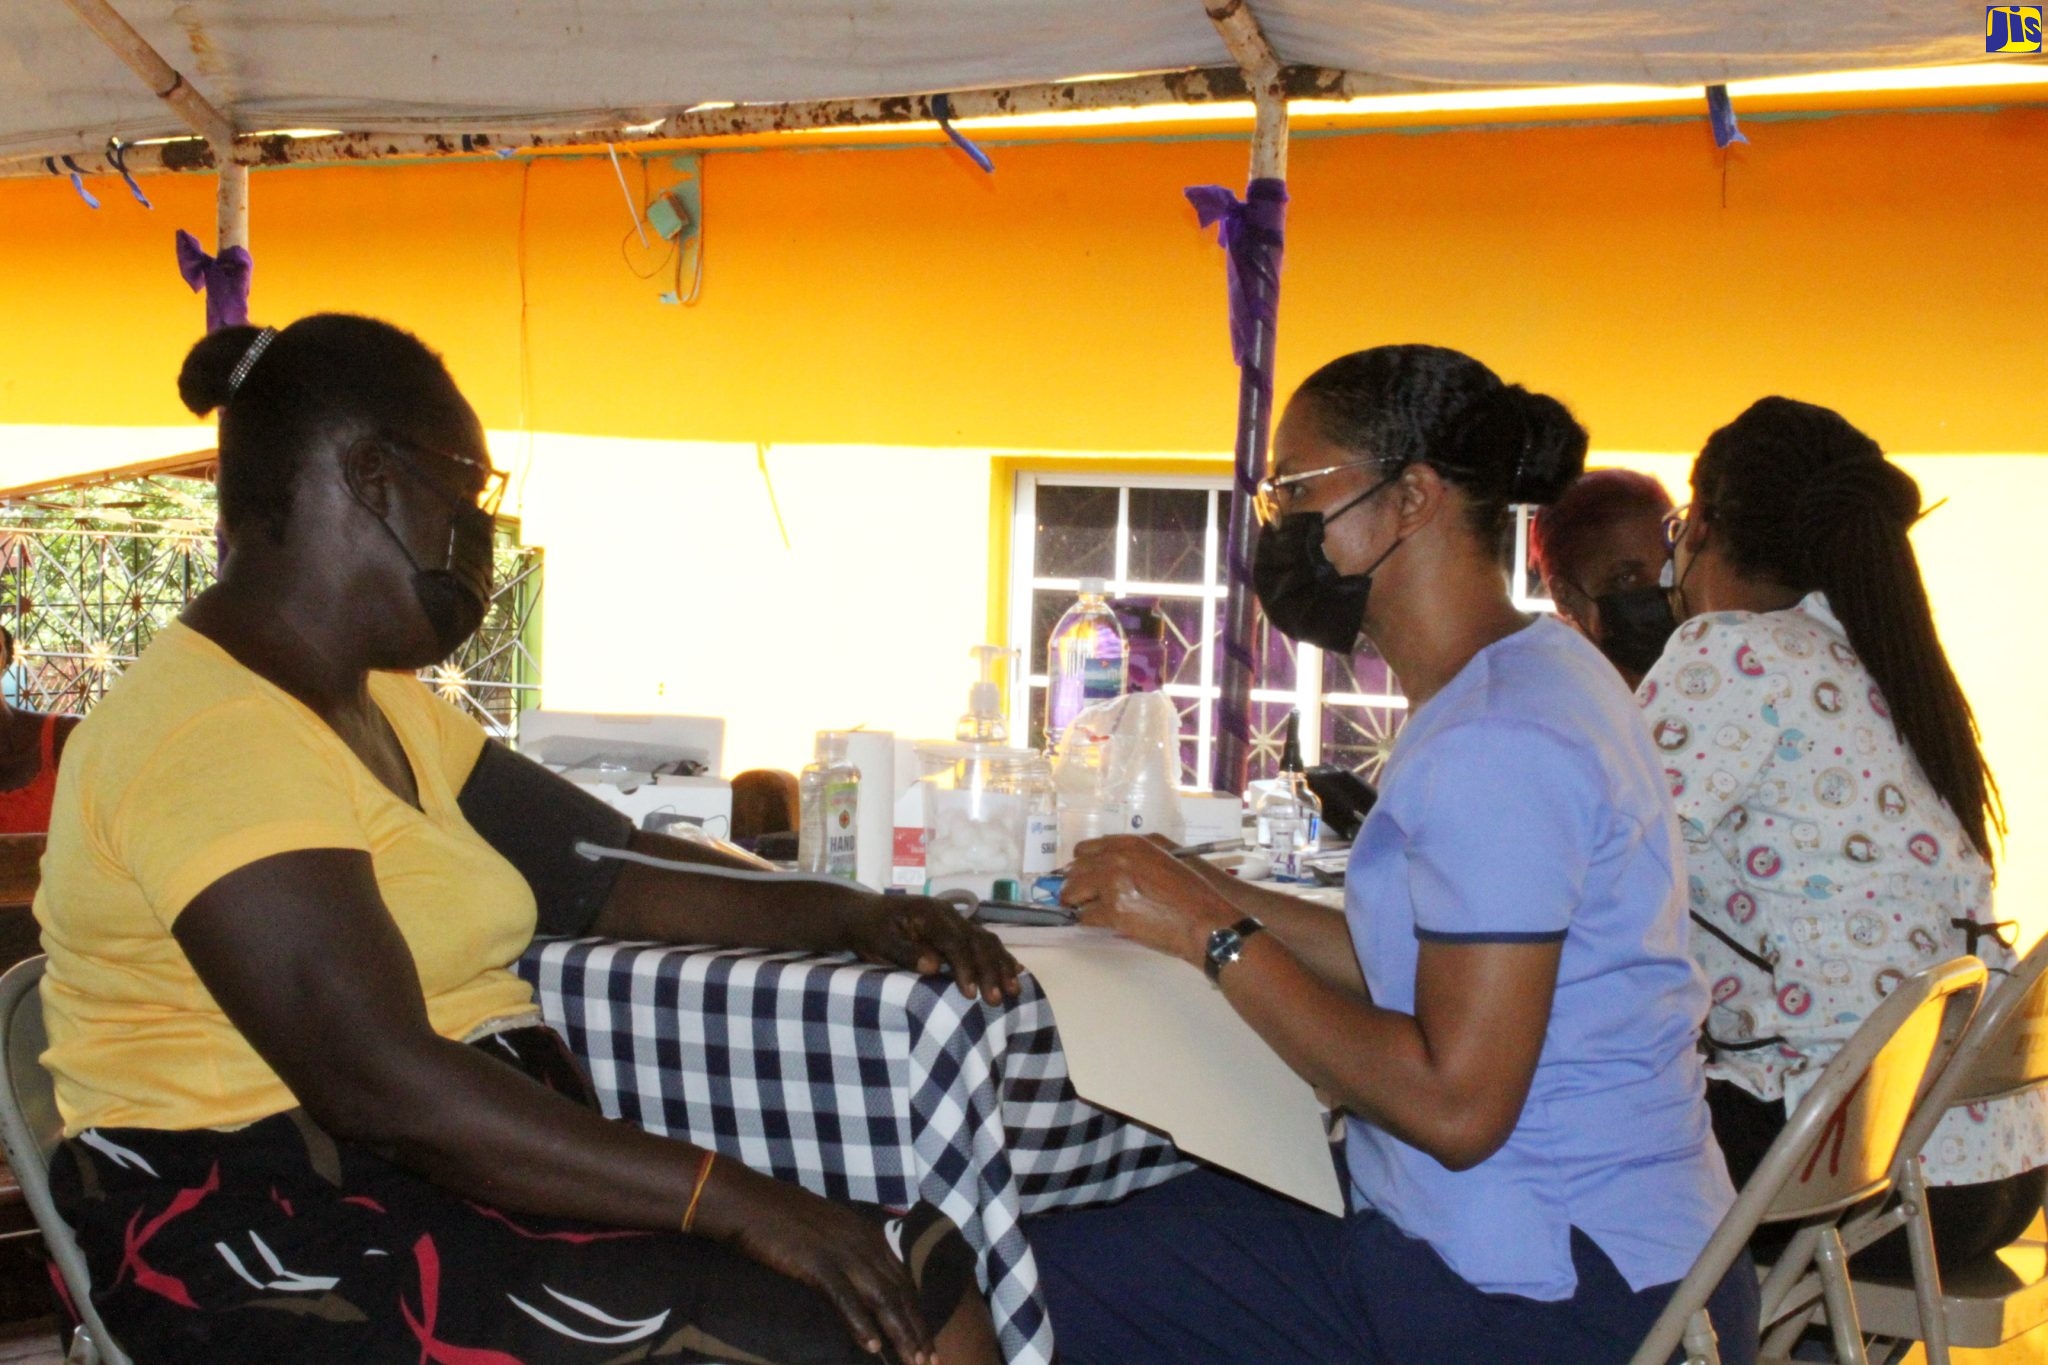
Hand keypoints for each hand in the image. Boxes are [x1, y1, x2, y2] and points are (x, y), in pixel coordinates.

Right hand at [699, 1164, 937, 1363]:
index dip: (918, 1315)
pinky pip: (846, 1299)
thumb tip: (864, 1283)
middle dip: (918, 1331)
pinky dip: (861, 1324)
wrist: (750, 1202)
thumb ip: (851, 1253)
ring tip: (912, 1361)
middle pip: (901, 1293)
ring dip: (900, 1333)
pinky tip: (872, 1347)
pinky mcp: (818, 1264)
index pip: (904, 1281)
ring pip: (883, 1298)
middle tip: (932, 1362)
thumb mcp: (830, 1232)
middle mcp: (864, 1243)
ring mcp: (843, 1253)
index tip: (929, 1344)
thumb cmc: (784, 1218)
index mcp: (869, 1235)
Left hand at [847, 895, 1022, 1003]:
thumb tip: (934, 967)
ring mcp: (956, 920)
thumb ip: (905, 953)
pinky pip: (984, 941)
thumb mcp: (879, 942)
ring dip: (1001, 965)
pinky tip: (1015, 970)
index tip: (971, 994)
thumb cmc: (870, 931)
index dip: (965, 967)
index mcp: (928, 914)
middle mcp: (948, 914)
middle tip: (995, 1000)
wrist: (863, 915)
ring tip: (1012, 991)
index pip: (954, 941)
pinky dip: (1000, 957)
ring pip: (986, 941)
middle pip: (976, 941)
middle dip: (989, 971)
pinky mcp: (958, 929)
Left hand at [1060, 835, 1236, 966]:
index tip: (1082, 875)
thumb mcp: (1165, 860)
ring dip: (1076, 903)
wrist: (1204, 921)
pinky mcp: (1112, 911)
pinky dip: (1087, 922)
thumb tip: (1108, 868)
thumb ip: (1136, 858)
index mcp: (1132, 844)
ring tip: (1083, 911)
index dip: (1082, 864)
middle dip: (1074, 884)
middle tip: (1077, 897)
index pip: (1087, 848)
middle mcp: (1118, 858)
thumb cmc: (1192, 893)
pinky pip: (1084, 916)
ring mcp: (1112, 884)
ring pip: (1073, 892)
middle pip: (1075, 869)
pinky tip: (1097, 924)